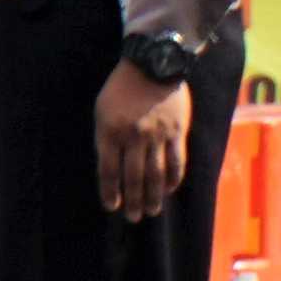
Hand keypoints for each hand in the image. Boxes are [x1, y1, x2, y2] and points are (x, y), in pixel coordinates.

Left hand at [95, 57, 194, 220]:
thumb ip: (105, 137)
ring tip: (151, 211)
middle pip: (132, 177)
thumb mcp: (102, 109)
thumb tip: (110, 167)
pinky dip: (173, 179)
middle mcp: (133, 137)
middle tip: (133, 217)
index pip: (108, 170)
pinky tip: (169, 190)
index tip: (111, 206)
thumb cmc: (122, 87)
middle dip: (132, 201)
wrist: (153, 63)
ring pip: (155, 174)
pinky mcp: (177, 132)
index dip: (109, 192)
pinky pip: (176, 161)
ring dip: (152, 196)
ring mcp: (157, 135)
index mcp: (110, 131)